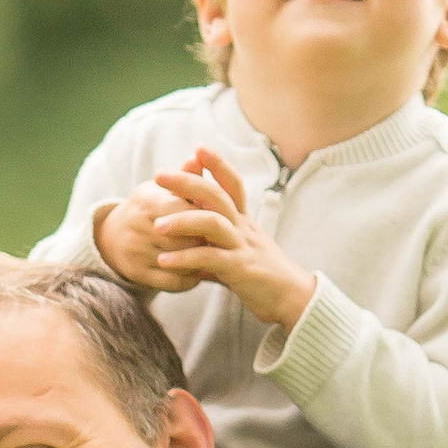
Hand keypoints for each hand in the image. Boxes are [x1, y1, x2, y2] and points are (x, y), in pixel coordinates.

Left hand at [96, 152, 315, 331]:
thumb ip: (211, 244)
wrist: (291, 299)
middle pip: (216, 195)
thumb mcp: (235, 252)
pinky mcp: (240, 269)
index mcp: (243, 221)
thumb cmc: (260, 275)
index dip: (218, 165)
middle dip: (188, 182)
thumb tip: (184, 243)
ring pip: (213, 223)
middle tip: (158, 174)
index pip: (232, 185)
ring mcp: (243, 246)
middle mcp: (243, 227)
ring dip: (182, 221)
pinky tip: (163, 262)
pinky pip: (210, 259)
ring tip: (156, 226)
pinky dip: (185, 259)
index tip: (198, 148)